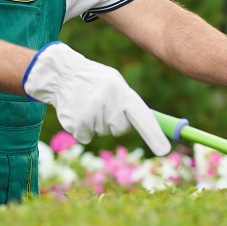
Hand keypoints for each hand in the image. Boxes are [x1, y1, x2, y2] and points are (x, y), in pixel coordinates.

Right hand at [23, 42, 170, 155]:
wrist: (62, 75)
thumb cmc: (95, 80)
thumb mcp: (115, 82)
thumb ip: (128, 102)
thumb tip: (149, 124)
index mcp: (122, 92)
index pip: (142, 116)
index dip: (154, 134)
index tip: (164, 151)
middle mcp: (107, 103)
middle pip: (120, 129)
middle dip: (115, 122)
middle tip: (103, 106)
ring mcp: (91, 115)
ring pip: (102, 132)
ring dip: (96, 123)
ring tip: (87, 104)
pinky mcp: (76, 124)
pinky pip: (86, 137)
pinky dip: (83, 128)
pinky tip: (78, 112)